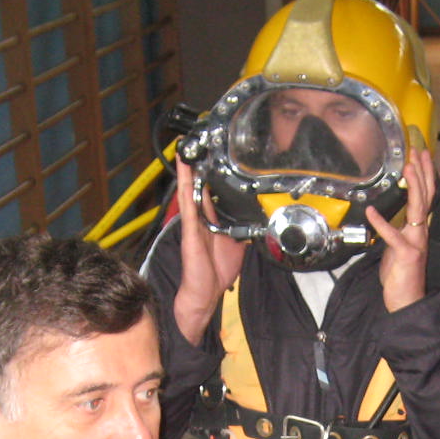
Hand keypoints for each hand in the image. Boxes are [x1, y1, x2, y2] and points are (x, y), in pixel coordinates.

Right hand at [171, 159, 244, 346]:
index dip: (208, 176)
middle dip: (194, 168)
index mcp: (210, 222)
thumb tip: (254, 219)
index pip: (209, 194)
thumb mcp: (236, 246)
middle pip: (196, 188)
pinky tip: (185, 178)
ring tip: (185, 153)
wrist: (205, 293)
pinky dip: (186, 191)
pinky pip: (188, 208)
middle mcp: (200, 221)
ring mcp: (193, 225)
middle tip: (193, 145)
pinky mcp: (189, 233)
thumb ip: (241, 229)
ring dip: (186, 173)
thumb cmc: (217, 272)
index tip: (209, 158)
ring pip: (189, 193)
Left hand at [367, 147, 435, 313]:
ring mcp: (416, 242)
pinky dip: (382, 223)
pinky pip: (393, 236)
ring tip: (408, 167)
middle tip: (418, 151)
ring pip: (418, 208)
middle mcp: (421, 232)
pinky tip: (372, 211)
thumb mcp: (396, 247)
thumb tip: (385, 217)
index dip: (424, 175)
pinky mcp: (406, 254)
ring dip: (414, 186)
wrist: (407, 300)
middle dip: (422, 172)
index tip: (420, 156)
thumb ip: (394, 231)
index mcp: (418, 229)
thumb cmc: (401, 276)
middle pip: (426, 196)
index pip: (425, 197)